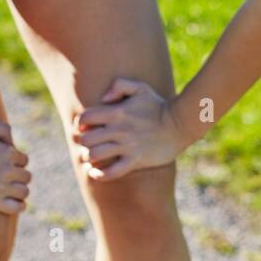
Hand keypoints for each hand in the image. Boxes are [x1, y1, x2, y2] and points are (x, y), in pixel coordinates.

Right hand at [0, 119, 30, 213]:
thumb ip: (0, 129)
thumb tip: (12, 142)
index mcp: (8, 152)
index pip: (24, 160)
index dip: (15, 163)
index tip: (3, 167)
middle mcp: (8, 170)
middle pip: (26, 176)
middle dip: (18, 178)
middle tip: (5, 180)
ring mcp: (1, 187)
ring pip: (24, 192)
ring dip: (19, 192)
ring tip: (8, 193)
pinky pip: (18, 208)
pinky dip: (18, 206)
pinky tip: (9, 204)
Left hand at [71, 77, 185, 181]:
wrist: (180, 125)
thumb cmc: (158, 105)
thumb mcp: (140, 88)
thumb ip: (119, 86)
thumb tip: (103, 99)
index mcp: (117, 112)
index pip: (85, 117)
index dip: (80, 122)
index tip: (85, 126)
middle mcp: (119, 130)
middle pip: (86, 139)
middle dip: (82, 142)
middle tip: (87, 143)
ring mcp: (127, 147)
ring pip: (95, 156)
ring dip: (88, 157)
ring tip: (90, 156)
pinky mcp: (135, 161)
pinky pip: (111, 173)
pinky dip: (99, 175)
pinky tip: (96, 172)